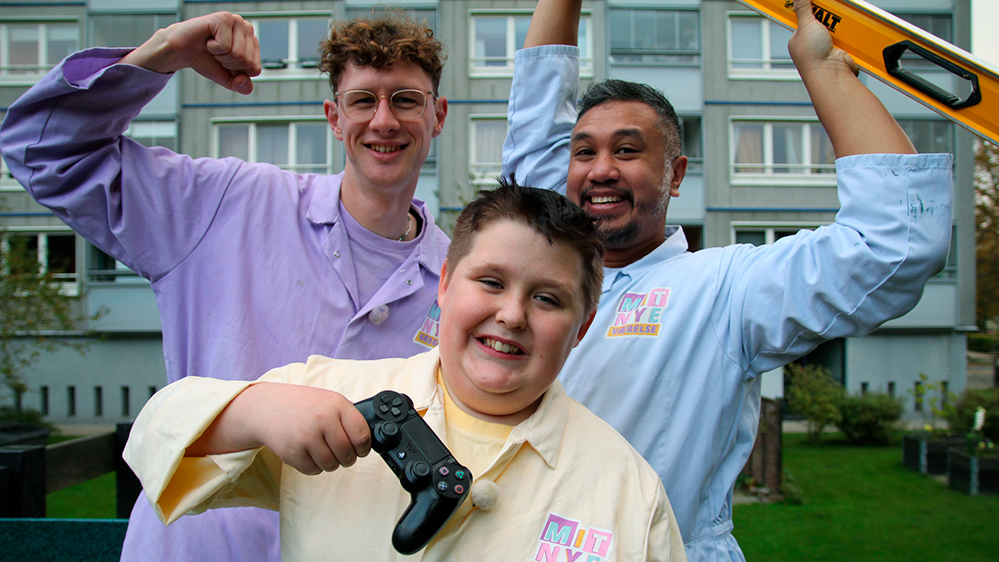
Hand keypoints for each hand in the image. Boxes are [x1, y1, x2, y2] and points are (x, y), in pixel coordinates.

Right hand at [120, 12, 260, 94]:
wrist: (182, 50)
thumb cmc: (206, 60)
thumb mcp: (227, 78)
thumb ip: (242, 86)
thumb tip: (243, 80)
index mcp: (252, 42)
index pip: (255, 69)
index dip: (237, 72)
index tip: (225, 62)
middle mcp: (247, 29)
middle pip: (247, 62)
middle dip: (227, 64)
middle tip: (216, 53)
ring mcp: (236, 21)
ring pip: (238, 55)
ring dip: (220, 56)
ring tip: (212, 46)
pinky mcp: (224, 18)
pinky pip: (225, 46)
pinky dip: (213, 48)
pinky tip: (208, 40)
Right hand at [190, 383, 371, 475]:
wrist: (266, 407)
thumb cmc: (303, 405)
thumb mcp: (329, 400)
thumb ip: (348, 417)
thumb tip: (368, 439)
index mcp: (336, 405)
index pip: (362, 434)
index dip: (364, 447)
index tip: (361, 449)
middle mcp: (323, 420)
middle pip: (348, 454)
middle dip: (348, 458)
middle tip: (343, 454)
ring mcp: (307, 437)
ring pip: (331, 465)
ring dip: (331, 463)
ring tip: (324, 451)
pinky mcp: (293, 452)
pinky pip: (314, 470)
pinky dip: (315, 466)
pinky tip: (309, 453)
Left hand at [788, 0, 857, 77]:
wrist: (832, 73)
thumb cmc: (813, 58)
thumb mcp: (805, 25)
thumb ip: (802, 8)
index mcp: (798, 37)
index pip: (802, 16)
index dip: (809, 8)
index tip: (814, 4)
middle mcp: (812, 40)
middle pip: (822, 16)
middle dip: (828, 14)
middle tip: (828, 14)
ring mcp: (827, 43)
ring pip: (836, 23)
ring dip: (839, 22)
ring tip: (837, 26)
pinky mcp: (842, 46)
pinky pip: (847, 32)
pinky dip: (848, 30)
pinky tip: (845, 33)